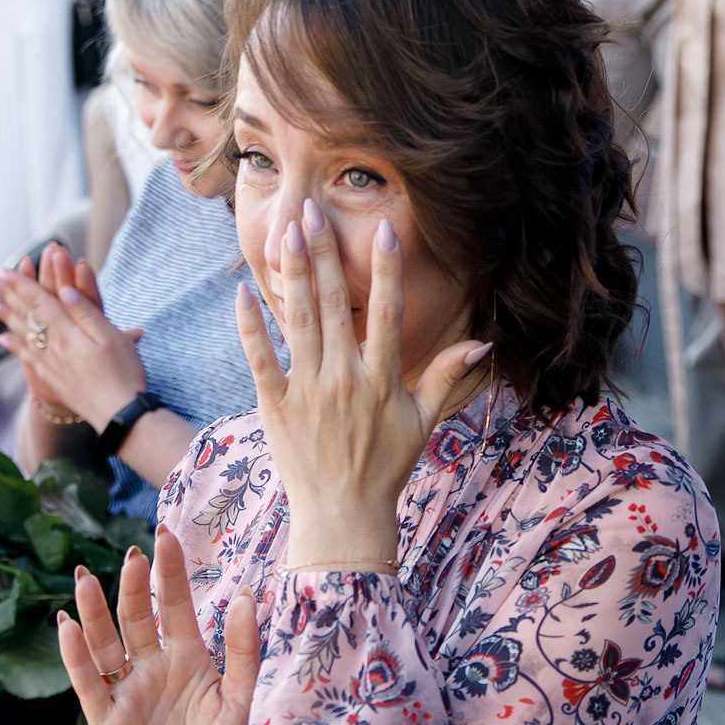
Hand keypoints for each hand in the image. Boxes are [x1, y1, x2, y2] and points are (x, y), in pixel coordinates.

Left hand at [0, 246, 146, 428]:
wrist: (119, 414)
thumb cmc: (122, 373)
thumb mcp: (111, 336)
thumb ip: (86, 311)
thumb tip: (63, 291)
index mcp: (68, 332)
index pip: (38, 300)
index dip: (19, 283)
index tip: (2, 270)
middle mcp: (53, 346)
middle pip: (25, 315)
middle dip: (5, 294)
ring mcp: (51, 364)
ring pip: (21, 334)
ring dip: (5, 316)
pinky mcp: (53, 379)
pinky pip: (27, 358)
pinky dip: (13, 346)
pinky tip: (3, 339)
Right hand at [59, 529, 257, 724]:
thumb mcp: (238, 699)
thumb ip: (242, 651)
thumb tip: (244, 596)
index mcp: (185, 657)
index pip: (173, 605)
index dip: (169, 572)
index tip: (165, 535)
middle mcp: (150, 666)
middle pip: (136, 618)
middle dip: (133, 586)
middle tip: (133, 555)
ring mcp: (125, 691)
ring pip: (106, 644)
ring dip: (95, 612)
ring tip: (85, 578)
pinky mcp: (106, 721)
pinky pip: (89, 685)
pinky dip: (77, 657)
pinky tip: (68, 627)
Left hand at [236, 199, 488, 567]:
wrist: (343, 515)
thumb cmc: (385, 468)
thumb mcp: (423, 423)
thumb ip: (446, 376)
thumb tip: (483, 343)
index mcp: (381, 379)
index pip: (386, 312)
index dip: (386, 268)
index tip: (384, 228)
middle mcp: (344, 379)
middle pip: (333, 305)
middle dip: (322, 254)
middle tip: (313, 209)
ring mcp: (307, 391)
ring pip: (297, 322)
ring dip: (290, 275)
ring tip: (285, 233)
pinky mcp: (275, 406)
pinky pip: (260, 359)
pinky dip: (250, 326)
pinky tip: (240, 292)